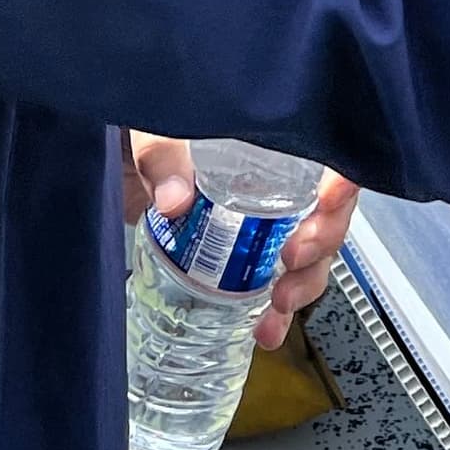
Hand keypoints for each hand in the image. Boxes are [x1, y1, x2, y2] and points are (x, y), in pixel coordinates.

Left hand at [125, 135, 359, 348]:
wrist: (106, 157)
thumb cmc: (137, 121)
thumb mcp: (151, 124)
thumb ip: (161, 154)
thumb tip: (176, 200)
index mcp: (266, 135)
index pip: (326, 152)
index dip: (343, 176)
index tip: (329, 201)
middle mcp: (274, 174)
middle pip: (326, 209)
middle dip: (321, 242)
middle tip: (292, 261)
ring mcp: (258, 215)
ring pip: (307, 251)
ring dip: (303, 285)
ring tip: (278, 308)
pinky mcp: (237, 249)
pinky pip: (273, 279)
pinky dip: (275, 310)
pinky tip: (265, 328)